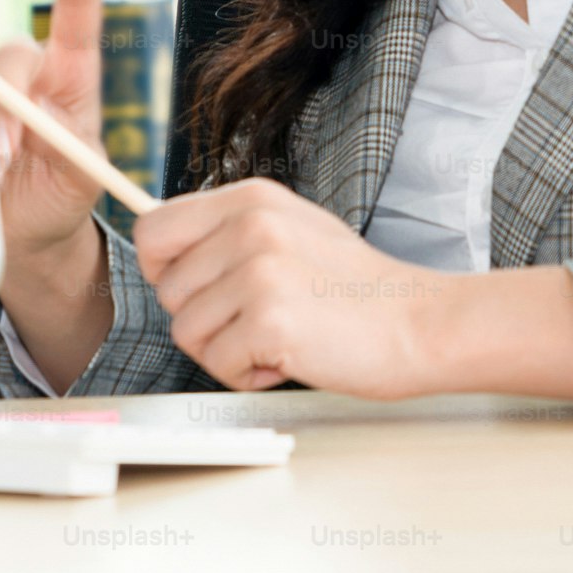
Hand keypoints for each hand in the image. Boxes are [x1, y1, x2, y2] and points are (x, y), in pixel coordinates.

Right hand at [0, 0, 106, 260]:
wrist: (23, 239)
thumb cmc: (58, 200)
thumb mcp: (81, 180)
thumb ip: (69, 150)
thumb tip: (22, 128)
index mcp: (70, 81)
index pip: (76, 19)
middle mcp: (26, 79)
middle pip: (11, 53)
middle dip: (10, 95)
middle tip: (10, 147)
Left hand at [133, 178, 455, 396]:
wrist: (419, 324)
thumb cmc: (355, 289)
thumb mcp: (290, 230)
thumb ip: (228, 232)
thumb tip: (163, 251)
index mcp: (250, 199)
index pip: (153, 228)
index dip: (163, 269)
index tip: (199, 289)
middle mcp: (249, 225)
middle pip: (166, 288)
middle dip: (203, 317)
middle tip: (257, 319)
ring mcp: (257, 270)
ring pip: (186, 329)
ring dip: (226, 349)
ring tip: (279, 336)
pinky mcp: (268, 318)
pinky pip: (216, 363)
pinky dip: (247, 374)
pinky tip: (289, 356)